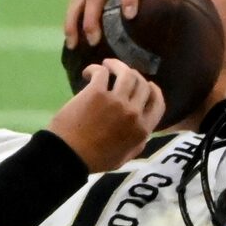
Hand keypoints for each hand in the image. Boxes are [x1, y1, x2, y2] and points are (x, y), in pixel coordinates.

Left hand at [48, 59, 163, 171]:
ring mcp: (115, 100)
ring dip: (117, 65)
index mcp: (142, 130)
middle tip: (123, 74)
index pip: (158, 103)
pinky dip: (96, 68)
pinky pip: (102, 72)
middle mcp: (133, 112)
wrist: (68, 156)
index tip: (149, 84)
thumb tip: (143, 131)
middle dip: (135, 76)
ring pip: (127, 73)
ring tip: (108, 65)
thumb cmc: (95, 160)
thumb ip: (137, 144)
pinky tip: (89, 72)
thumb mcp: (123, 158)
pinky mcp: (96, 92)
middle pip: (142, 84)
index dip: (154, 90)